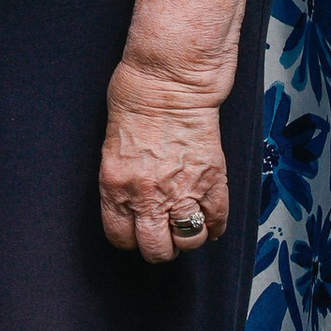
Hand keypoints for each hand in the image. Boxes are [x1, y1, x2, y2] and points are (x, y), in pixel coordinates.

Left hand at [98, 55, 229, 262]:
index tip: (137, 232)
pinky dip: (216, 224)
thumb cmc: (135, 102)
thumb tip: (131, 205)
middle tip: (165, 234)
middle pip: (156, 249)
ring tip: (187, 223)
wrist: (169, 81)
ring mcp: (182, 191)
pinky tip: (210, 219)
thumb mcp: (112, 148)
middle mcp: (147, 196)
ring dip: (189, 236)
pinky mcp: (211, 181)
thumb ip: (121, 182)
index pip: (121, 238)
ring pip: (189, 240)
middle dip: (161, 246)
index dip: (131, 238)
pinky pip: (218, 220)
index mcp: (116, 187)